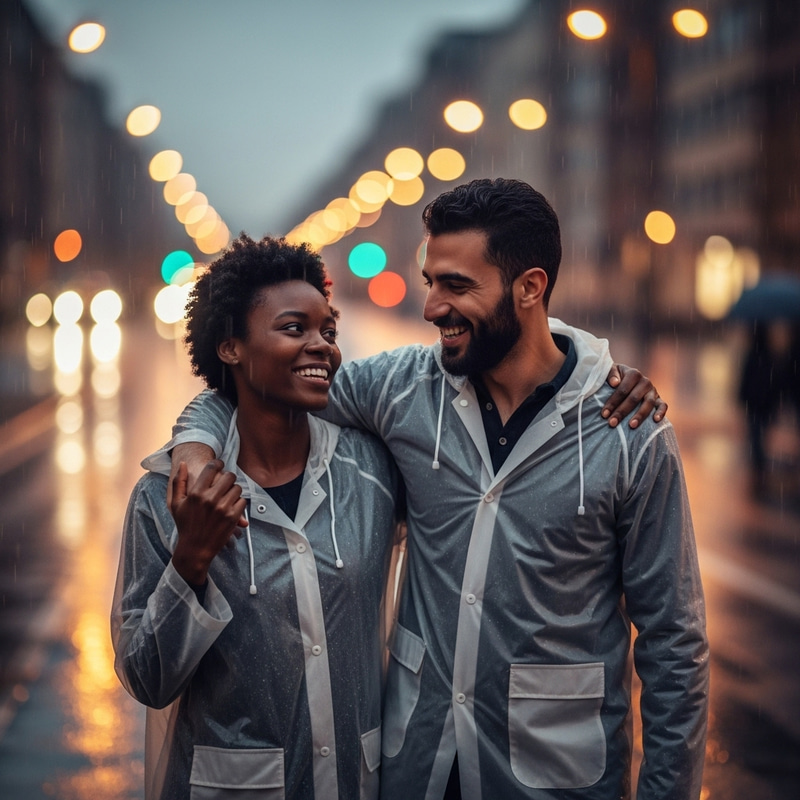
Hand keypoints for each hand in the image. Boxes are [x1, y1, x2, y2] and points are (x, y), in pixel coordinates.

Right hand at [170, 460, 246, 585]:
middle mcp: (210, 499)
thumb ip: (178, 482)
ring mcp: (223, 508)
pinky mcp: (233, 517)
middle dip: (228, 477)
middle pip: (229, 476)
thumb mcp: (176, 504)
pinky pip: (242, 501)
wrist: (195, 549)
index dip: (218, 463)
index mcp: (196, 493)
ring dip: (234, 490)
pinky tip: (231, 507)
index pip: (212, 468)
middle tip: (226, 482)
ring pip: (237, 488)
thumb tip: (183, 464)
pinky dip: (239, 503)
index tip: (220, 465)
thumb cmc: (185, 525)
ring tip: (228, 496)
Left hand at [601, 364, 667, 428]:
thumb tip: (614, 383)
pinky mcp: (659, 399)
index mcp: (633, 374)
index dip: (613, 402)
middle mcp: (645, 381)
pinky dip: (661, 412)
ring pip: (648, 403)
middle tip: (612, 423)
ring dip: (640, 415)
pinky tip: (655, 420)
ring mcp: (653, 391)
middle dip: (622, 412)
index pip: (622, 390)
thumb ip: (610, 374)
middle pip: (633, 398)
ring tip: (631, 426)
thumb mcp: (610, 371)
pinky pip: (663, 405)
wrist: (625, 378)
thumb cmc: (615, 378)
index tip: (604, 414)